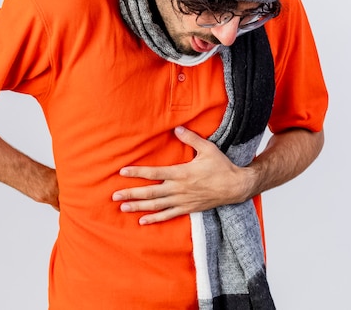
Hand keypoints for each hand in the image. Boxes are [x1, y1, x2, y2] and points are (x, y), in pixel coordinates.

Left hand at [111, 126, 252, 224]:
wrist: (236, 187)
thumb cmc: (222, 167)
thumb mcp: (208, 149)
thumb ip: (191, 139)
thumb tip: (177, 129)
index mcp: (181, 173)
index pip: (154, 172)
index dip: (137, 172)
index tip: (123, 171)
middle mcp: (179, 189)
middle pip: (150, 192)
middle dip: (131, 193)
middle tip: (114, 195)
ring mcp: (182, 201)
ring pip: (156, 206)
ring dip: (138, 207)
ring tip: (123, 207)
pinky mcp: (187, 209)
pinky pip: (168, 216)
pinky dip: (154, 219)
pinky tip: (142, 221)